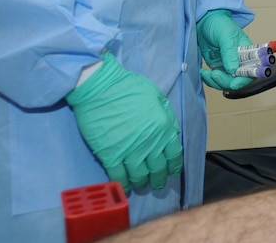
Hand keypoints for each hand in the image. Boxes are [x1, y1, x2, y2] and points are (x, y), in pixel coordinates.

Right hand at [67, 53, 182, 190]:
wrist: (101, 89)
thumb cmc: (129, 88)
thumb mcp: (157, 97)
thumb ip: (166, 117)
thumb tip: (170, 132)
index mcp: (163, 128)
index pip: (174, 154)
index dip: (173, 166)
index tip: (171, 172)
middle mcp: (150, 143)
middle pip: (158, 168)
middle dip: (159, 179)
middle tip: (157, 184)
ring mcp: (130, 151)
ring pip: (140, 176)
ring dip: (142, 183)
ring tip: (141, 186)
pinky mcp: (110, 156)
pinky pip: (119, 176)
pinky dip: (123, 184)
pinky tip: (125, 187)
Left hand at [196, 9, 253, 90]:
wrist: (204, 21)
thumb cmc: (220, 24)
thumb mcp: (226, 36)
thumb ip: (230, 53)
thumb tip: (233, 70)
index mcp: (249, 53)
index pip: (252, 70)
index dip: (245, 79)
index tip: (234, 82)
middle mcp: (240, 61)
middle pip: (238, 80)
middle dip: (226, 81)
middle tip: (215, 74)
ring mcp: (228, 65)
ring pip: (226, 83)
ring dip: (216, 82)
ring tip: (206, 73)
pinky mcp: (217, 67)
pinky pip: (215, 80)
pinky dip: (209, 80)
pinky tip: (203, 72)